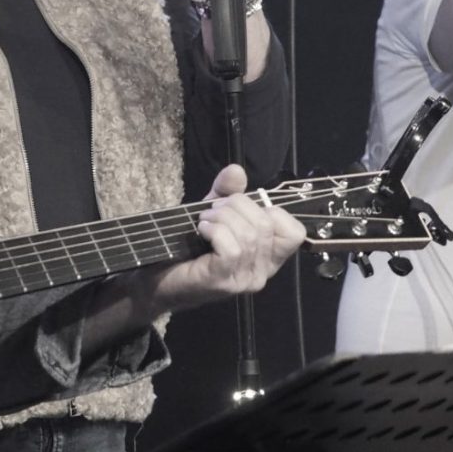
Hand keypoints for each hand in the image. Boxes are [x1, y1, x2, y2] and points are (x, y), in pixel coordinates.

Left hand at [150, 163, 304, 309]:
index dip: (270, 210)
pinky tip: (201, 231)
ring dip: (221, 217)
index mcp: (268, 257)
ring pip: (248, 234)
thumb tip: (236, 170)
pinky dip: (215, 231)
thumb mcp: (213, 213)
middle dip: (235, 206)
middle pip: (266, 224)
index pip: (294, 232)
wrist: (158, 281)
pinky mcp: (223, 281)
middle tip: (212, 210)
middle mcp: (262, 272)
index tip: (240, 208)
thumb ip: (226, 192)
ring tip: (204, 220)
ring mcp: (244, 279)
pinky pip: (232, 247)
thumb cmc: (189, 249)